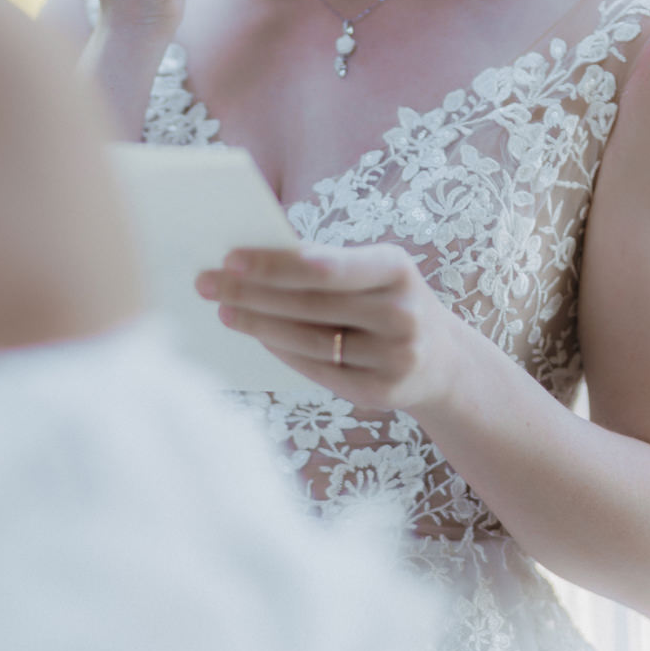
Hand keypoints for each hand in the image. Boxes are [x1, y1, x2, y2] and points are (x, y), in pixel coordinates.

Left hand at [196, 243, 458, 411]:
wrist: (442, 360)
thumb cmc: (388, 299)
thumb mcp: (374, 271)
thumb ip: (326, 265)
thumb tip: (251, 260)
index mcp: (397, 268)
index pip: (324, 266)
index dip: (274, 263)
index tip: (229, 257)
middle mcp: (401, 314)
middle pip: (310, 305)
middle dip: (252, 292)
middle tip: (207, 282)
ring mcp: (395, 358)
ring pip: (309, 341)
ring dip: (259, 324)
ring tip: (225, 309)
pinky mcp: (381, 393)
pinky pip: (318, 370)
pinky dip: (282, 352)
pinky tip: (258, 336)